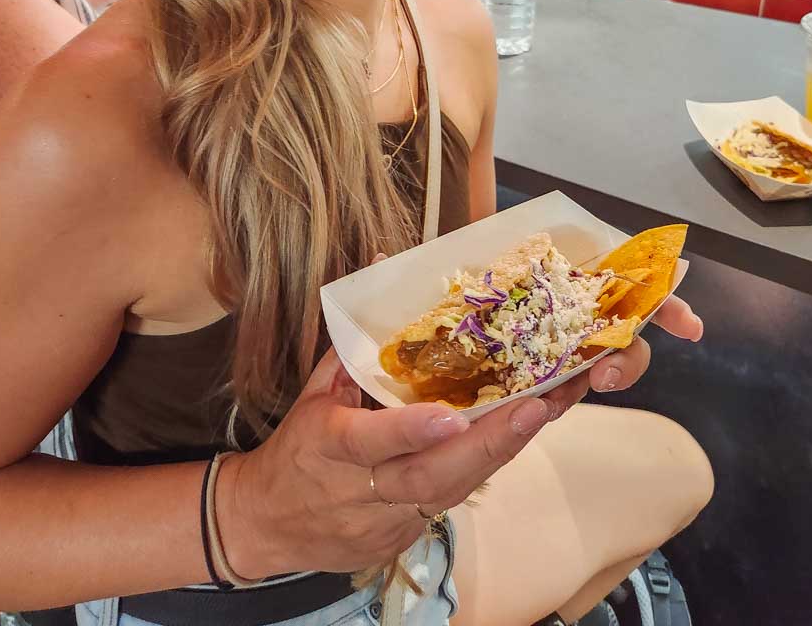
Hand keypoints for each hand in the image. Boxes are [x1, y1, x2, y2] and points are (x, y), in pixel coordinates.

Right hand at [215, 348, 560, 579]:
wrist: (266, 527)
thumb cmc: (296, 448)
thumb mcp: (312, 395)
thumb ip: (352, 345)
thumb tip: (379, 271)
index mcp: (329, 445)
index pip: (370, 440)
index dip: (411, 430)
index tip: (452, 415)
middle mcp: (359, 490)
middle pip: (429, 476)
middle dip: (487, 445)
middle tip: (534, 410)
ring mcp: (384, 522)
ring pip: (449, 494)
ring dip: (499, 455)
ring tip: (545, 414)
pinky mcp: (402, 540)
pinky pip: (447, 504)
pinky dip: (481, 471)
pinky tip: (515, 438)